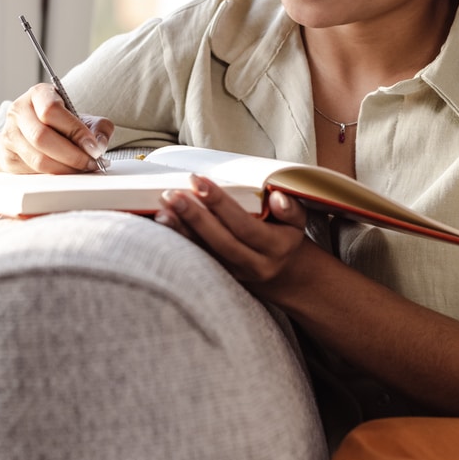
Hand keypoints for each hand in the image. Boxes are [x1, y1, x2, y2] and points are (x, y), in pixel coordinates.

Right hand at [0, 83, 112, 174]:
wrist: (30, 133)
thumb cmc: (59, 123)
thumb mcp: (81, 117)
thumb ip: (98, 127)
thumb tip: (99, 145)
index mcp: (38, 94)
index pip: (51, 110)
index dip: (75, 131)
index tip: (94, 147)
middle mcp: (19, 111)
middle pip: (41, 137)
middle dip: (72, 155)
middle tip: (91, 163)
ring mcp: (10, 134)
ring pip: (37, 158)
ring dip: (64, 169)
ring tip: (82, 169)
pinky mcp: (8, 157)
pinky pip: (32, 171)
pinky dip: (54, 175)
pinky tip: (67, 172)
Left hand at [154, 175, 309, 298]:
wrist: (283, 275)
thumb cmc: (285, 237)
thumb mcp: (297, 222)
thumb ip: (290, 208)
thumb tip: (277, 197)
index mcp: (274, 247)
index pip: (245, 226)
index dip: (221, 204)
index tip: (199, 182)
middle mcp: (254, 264)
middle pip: (221, 242)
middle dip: (194, 217)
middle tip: (172, 194)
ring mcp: (235, 273)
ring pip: (205, 254)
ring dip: (181, 231)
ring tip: (162, 209)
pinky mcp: (219, 277)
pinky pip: (197, 259)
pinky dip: (178, 242)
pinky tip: (163, 223)